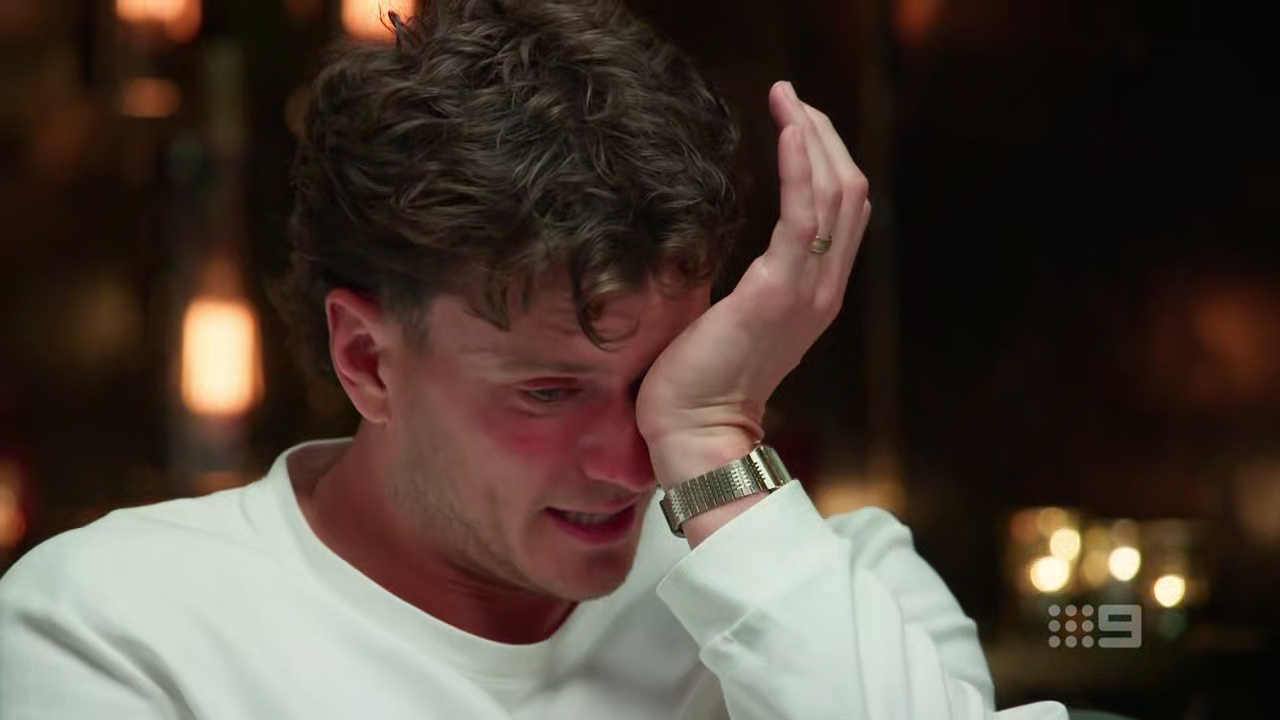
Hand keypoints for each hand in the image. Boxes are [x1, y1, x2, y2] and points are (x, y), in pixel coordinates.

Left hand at [636, 81, 870, 486]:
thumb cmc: (701, 378)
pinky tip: (790, 132)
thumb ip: (751, 281)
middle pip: (848, 192)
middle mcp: (823, 287)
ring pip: (834, 196)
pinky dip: (800, 169)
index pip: (840, 210)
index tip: (797, 119)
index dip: (826, 158)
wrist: (695, 430)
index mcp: (815, 291)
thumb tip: (729, 250)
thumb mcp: (734, 316)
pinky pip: (801, 219)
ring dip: (813, 138)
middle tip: (791, 96)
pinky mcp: (776, 293)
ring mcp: (807, 291)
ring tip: (789, 98)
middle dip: (824, 135)